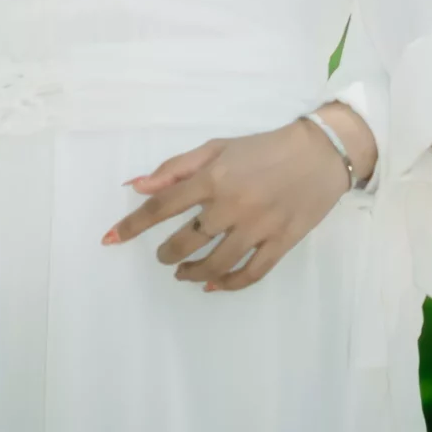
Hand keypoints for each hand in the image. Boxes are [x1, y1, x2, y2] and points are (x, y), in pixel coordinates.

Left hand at [101, 117, 357, 291]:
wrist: (321, 152)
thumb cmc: (264, 148)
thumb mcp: (219, 147)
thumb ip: (177, 168)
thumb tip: (136, 186)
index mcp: (214, 178)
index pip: (162, 206)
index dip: (132, 225)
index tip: (110, 239)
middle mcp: (232, 205)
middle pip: (186, 241)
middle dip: (167, 254)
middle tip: (165, 256)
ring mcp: (258, 227)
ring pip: (215, 264)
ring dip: (191, 273)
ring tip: (184, 273)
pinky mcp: (281, 243)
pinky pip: (249, 274)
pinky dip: (227, 284)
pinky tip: (213, 284)